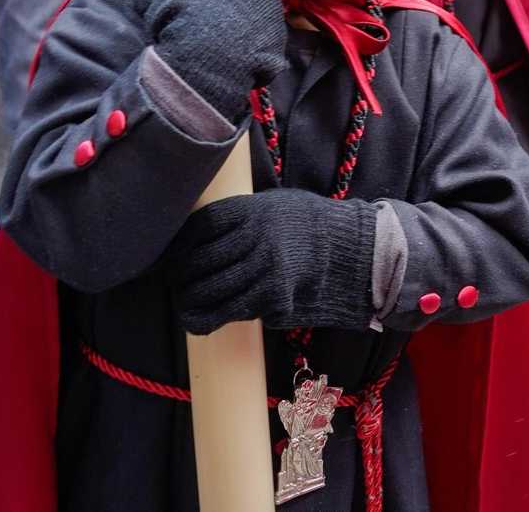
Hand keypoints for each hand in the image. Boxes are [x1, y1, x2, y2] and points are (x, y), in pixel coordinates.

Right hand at [146, 0, 289, 122]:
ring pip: (262, 12)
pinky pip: (265, 40)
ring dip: (246, 19)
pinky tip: (232, 55)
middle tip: (215, 5)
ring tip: (221, 35)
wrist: (209, 62)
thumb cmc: (186, 17)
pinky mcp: (278, 45)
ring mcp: (275, 17)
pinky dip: (252, 45)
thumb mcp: (157, 0)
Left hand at [165, 190, 371, 334]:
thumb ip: (245, 215)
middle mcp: (254, 237)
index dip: (177, 247)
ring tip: (184, 305)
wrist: (357, 255)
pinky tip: (198, 322)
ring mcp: (263, 269)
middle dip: (178, 279)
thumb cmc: (316, 228)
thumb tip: (205, 236)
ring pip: (207, 291)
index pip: (198, 228)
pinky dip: (207, 319)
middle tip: (175, 286)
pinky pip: (229, 311)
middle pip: (197, 262)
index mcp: (252, 210)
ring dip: (188, 302)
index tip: (170, 258)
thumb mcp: (279, 205)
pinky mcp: (272, 297)